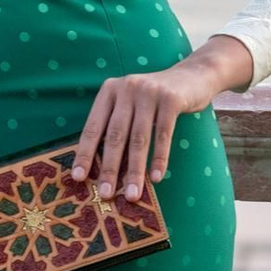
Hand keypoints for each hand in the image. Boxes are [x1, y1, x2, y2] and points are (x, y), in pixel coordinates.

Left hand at [72, 34, 254, 200]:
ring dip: (135, 170)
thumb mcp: (131, 104)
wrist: (192, 76)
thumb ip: (117, 125)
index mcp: (109, 91)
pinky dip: (159, 158)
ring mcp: (149, 92)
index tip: (78, 177)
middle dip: (110, 168)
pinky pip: (163, 135)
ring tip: (132, 194)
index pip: (93, 127)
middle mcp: (126, 88)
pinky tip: (156, 178)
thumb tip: (102, 167)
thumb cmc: (155, 99)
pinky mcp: (171, 99)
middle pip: (115, 135)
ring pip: (139, 138)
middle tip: (106, 194)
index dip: (85, 153)